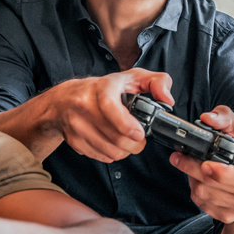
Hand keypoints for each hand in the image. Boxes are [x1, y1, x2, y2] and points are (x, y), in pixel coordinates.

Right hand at [51, 69, 173, 162]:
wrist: (65, 99)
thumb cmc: (103, 88)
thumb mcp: (132, 77)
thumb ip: (157, 82)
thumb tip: (168, 99)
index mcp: (101, 88)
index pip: (109, 106)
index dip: (126, 124)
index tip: (139, 133)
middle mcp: (84, 105)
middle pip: (115, 137)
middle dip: (135, 144)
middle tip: (140, 139)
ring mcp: (76, 125)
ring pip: (110, 150)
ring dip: (125, 151)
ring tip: (128, 141)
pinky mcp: (74, 141)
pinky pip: (101, 157)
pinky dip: (112, 154)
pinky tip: (113, 143)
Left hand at [169, 106, 233, 222]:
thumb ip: (225, 119)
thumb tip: (207, 118)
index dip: (217, 171)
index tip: (204, 164)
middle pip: (212, 185)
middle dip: (191, 169)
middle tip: (177, 157)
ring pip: (203, 194)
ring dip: (192, 179)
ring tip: (193, 167)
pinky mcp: (225, 216)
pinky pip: (201, 204)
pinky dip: (195, 191)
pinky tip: (199, 180)